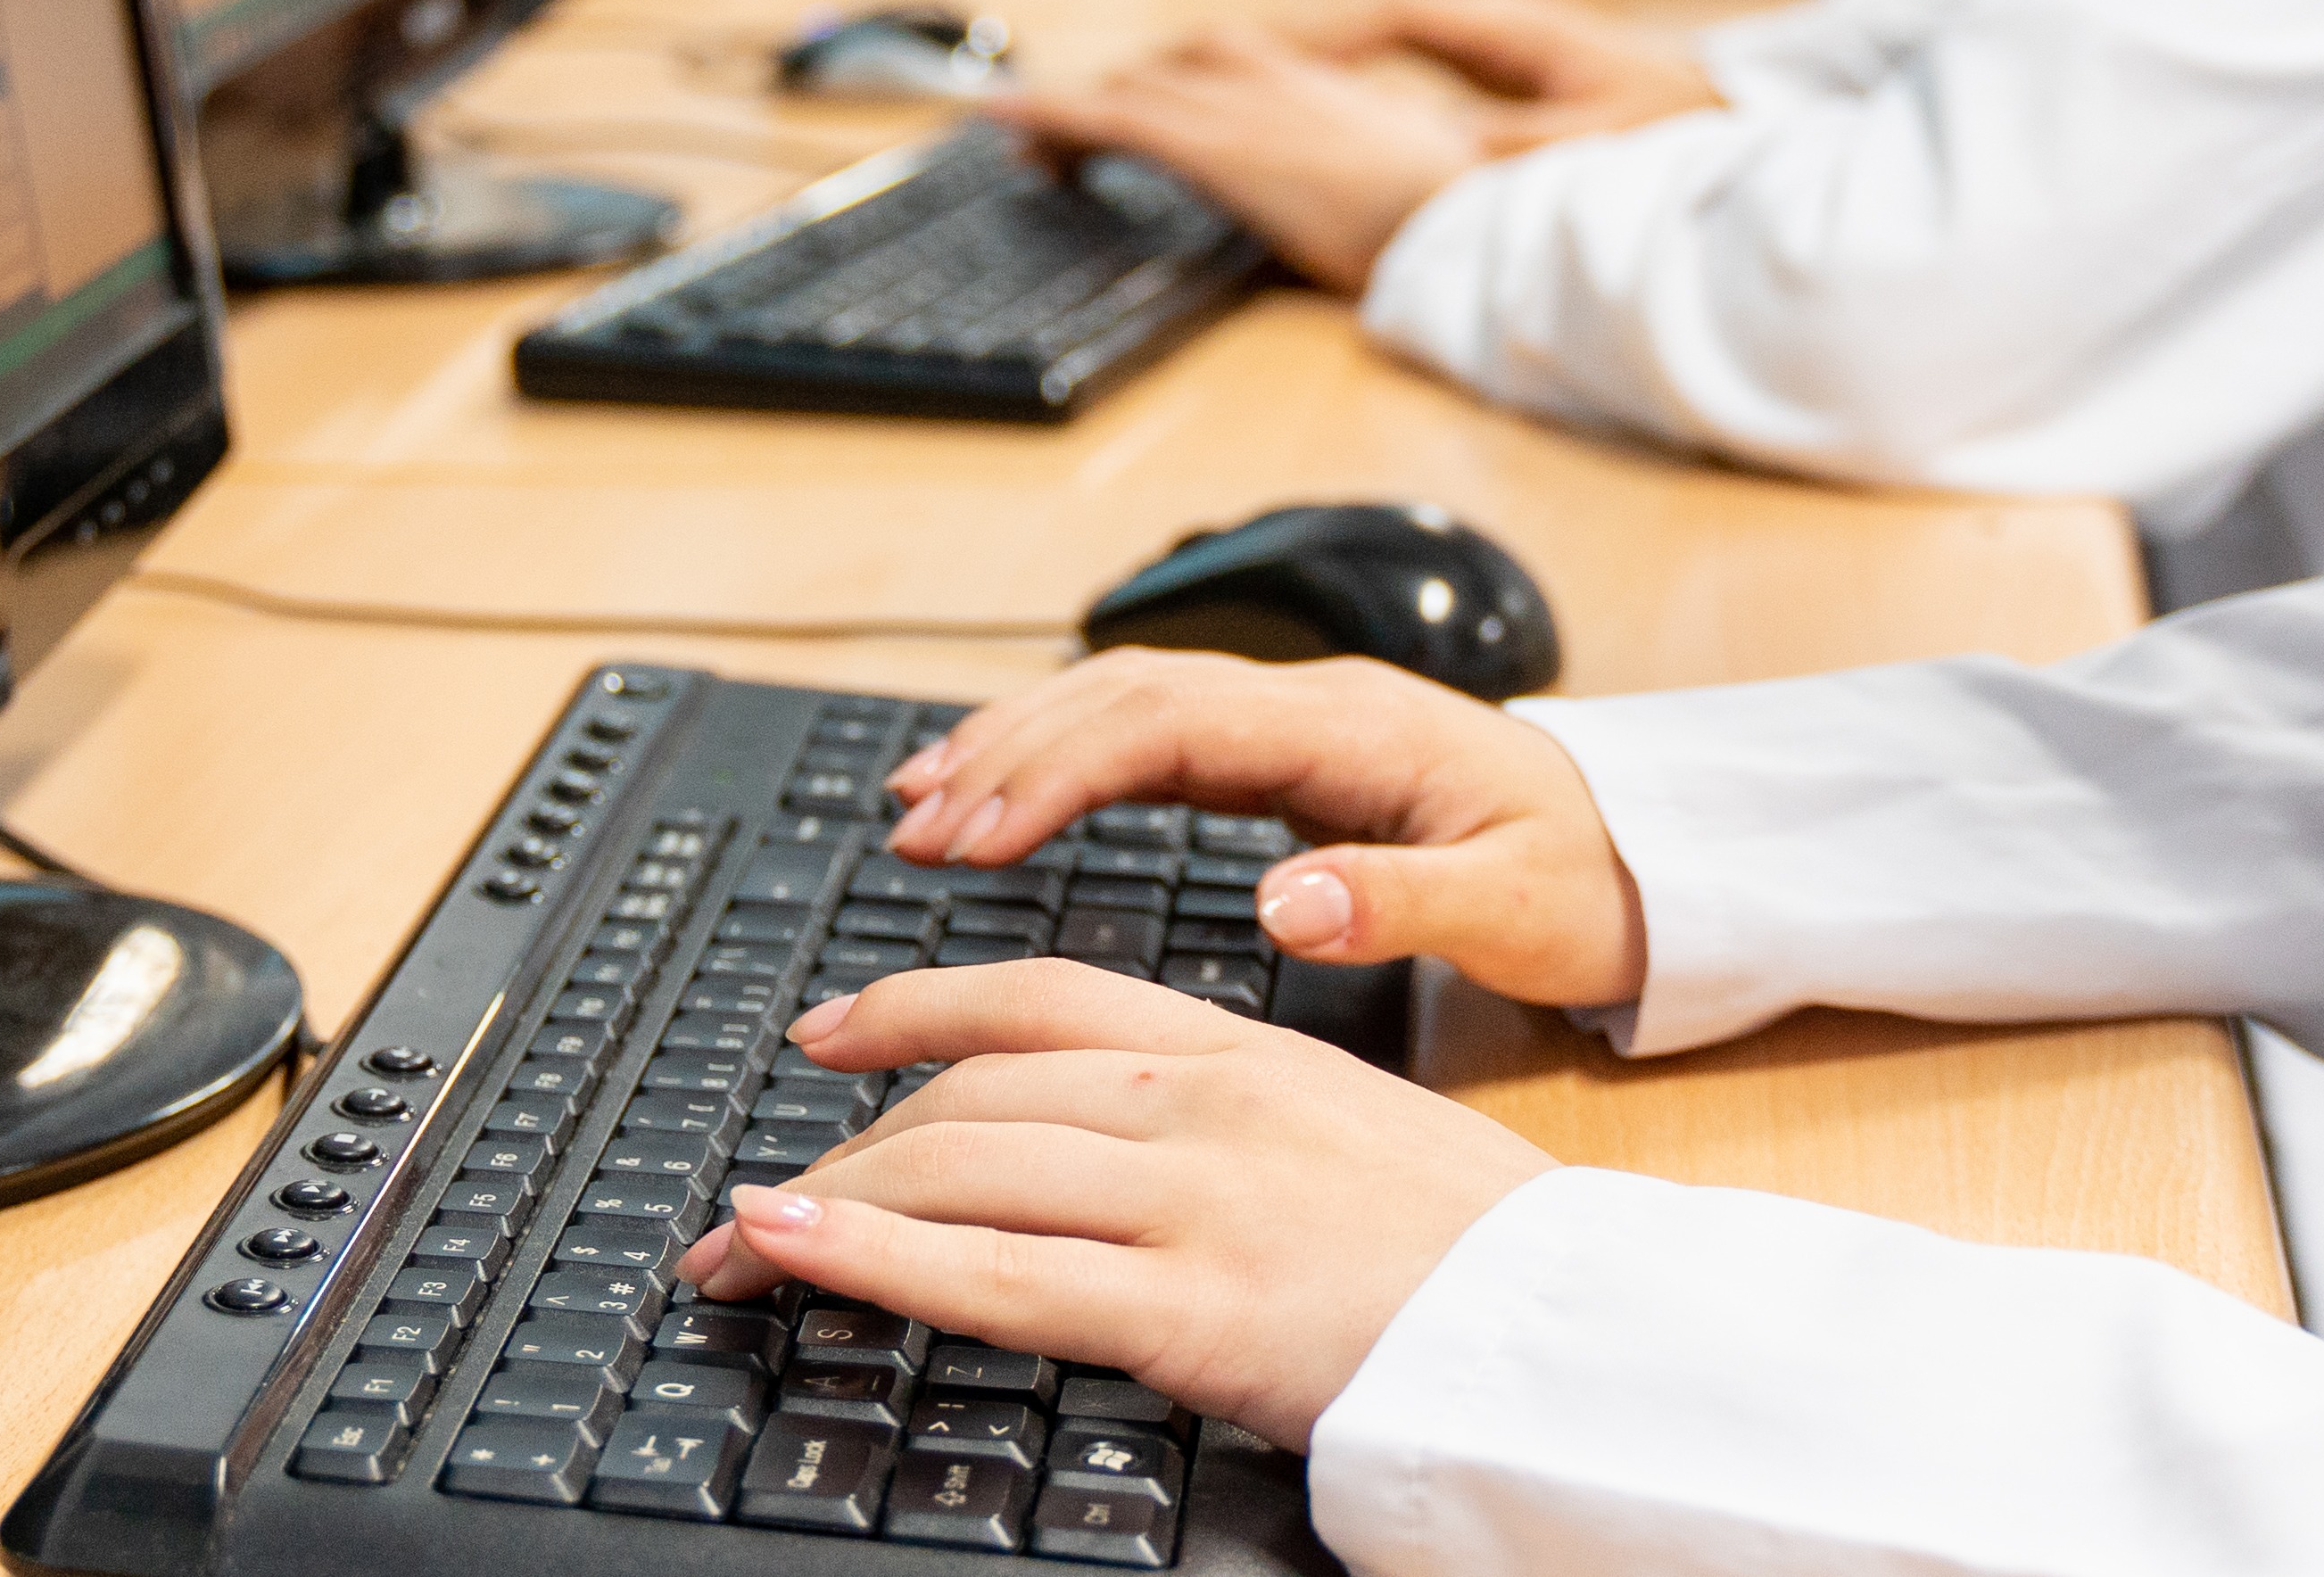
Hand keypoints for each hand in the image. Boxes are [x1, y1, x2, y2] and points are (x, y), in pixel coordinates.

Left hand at [673, 962, 1555, 1448]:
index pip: (1042, 999)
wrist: (1584, 1324)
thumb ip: (1244, 1129)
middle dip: (845, 1142)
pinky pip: (997, 1272)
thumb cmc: (1487, 1254)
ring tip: (739, 1248)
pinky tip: (793, 1241)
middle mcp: (1203, 1105)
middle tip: (753, 1206)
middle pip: (974, 1093)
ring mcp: (1194, 1201)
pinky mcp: (1194, 1307)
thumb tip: (1150, 1153)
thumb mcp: (1358, 1137)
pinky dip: (871, 1252)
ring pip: (964, 1168)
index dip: (916, 1007)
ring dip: (825, 1203)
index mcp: (1246, 1054)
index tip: (831, 1034)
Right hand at [887, 649, 1649, 1010]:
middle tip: (911, 829)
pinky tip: (1006, 794)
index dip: (1059, 767)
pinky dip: (1068, 757)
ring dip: (1021, 744)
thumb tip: (1279, 902)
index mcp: (1355, 731)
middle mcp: (1314, 707)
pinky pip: (1154, 736)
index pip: (1170, 719)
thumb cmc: (1590, 889)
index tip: (976, 832)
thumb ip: (1400, 906)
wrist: (1652, 861)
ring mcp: (1299, 725)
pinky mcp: (1290, 758)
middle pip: (1127, 695)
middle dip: (1011, 753)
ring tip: (917, 803)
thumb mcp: (1515, 914)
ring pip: (1128, 703)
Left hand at [982, 27, 1499, 289]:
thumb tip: (1353, 211)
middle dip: (1113, 96)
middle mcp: (1273, 78)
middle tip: (1062, 136)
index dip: (1169, 79)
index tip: (1140, 103)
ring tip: (1027, 144)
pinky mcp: (1213, 145)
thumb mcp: (1409, 184)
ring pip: (1131, 88)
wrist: (1471, 216)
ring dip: (1074, 111)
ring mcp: (1240, 106)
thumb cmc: (1460, 215)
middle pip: (1167, 69)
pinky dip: (1047, 114)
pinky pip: (1108, 119)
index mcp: (1324, 86)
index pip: (1225, 61)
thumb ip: (1363, 179)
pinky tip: (1003, 121)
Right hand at [1282, 0, 1723, 146]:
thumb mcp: (1592, 141)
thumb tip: (1436, 152)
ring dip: (1316, 53)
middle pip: (1370, 16)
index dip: (1325, 36)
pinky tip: (1317, 103)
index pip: (1393, 13)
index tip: (1265, 63)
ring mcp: (1490, 43)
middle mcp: (1489, 22)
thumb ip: (1514, 147)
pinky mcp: (1497, 71)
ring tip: (1240, 79)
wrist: (1730, 106)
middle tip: (1213, 65)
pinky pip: (1405, 61)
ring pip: (1381, 35)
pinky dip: (1354, 75)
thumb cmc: (1673, 118)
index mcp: (1508, 25)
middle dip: (1294, 38)